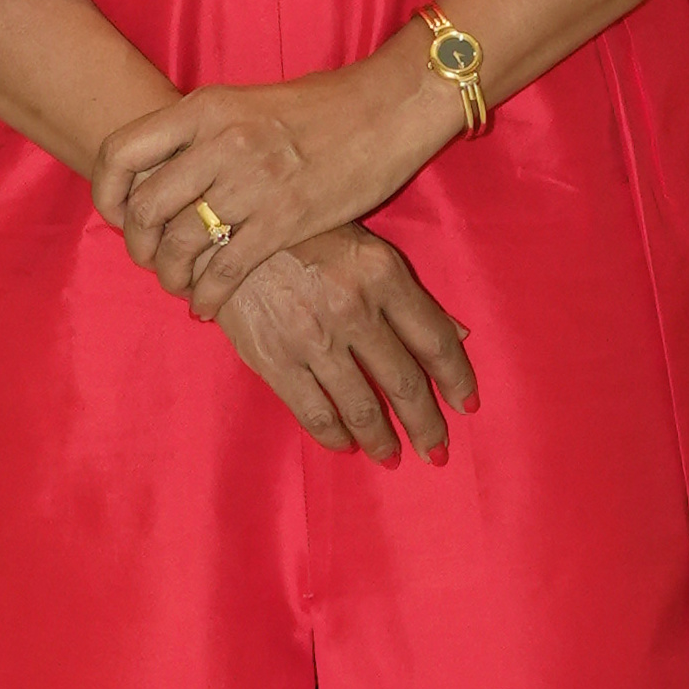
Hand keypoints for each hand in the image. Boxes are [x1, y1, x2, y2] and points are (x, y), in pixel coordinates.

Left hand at [96, 44, 463, 311]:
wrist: (389, 108)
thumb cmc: (322, 105)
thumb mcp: (246, 102)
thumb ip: (203, 134)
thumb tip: (162, 174)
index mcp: (205, 109)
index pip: (121, 152)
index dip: (107, 193)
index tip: (118, 215)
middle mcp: (220, 143)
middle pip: (146, 208)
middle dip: (140, 245)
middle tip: (151, 260)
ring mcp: (252, 182)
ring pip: (182, 244)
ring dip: (172, 275)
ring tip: (180, 286)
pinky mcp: (286, 220)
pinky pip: (226, 269)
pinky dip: (208, 294)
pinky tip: (208, 305)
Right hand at [213, 229, 476, 463]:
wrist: (221, 231)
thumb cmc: (299, 233)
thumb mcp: (361, 247)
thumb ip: (408, 293)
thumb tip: (460, 334)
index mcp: (381, 274)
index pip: (435, 339)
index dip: (456, 378)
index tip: (467, 405)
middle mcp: (353, 308)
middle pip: (404, 381)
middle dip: (426, 423)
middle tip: (437, 451)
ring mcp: (312, 338)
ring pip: (360, 405)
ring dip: (381, 439)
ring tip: (392, 457)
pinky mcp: (274, 359)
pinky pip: (314, 412)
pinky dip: (334, 436)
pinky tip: (346, 445)